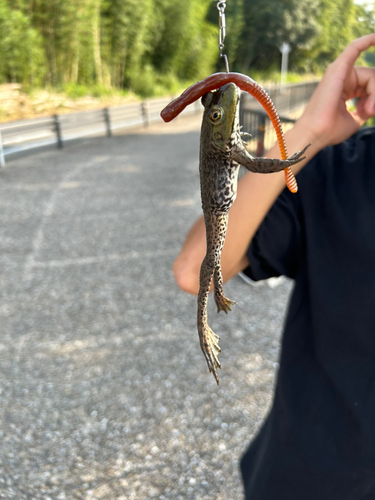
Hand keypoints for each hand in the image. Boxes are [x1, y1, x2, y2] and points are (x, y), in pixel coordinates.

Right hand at [298, 34, 374, 149]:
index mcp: (346, 88)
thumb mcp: (356, 118)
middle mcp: (342, 77)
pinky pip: (355, 47)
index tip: (370, 113)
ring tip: (367, 108)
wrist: (316, 134)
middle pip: (371, 78)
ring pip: (370, 73)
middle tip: (370, 111)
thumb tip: (373, 103)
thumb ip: (367, 107)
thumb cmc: (330, 130)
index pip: (370, 85)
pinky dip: (368, 40)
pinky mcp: (338, 68)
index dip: (374, 98)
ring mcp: (339, 71)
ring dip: (374, 90)